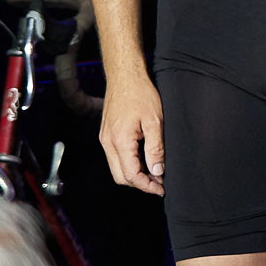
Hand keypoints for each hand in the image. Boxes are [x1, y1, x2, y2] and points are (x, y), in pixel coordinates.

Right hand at [97, 67, 164, 195]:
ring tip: (155, 171)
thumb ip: (155, 148)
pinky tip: (144, 158)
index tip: (161, 188)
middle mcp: (108, 143)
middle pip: (120, 176)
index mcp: (119, 141)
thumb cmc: (141, 94)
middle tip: (159, 183)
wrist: (125, 76)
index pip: (131, 175)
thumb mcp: (155, 121)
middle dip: (140, 183)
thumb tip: (157, 171)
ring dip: (135, 173)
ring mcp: (105, 139)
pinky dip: (129, 163)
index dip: (147, 185)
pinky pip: (115, 157)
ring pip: (117, 168)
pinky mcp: (106, 134)